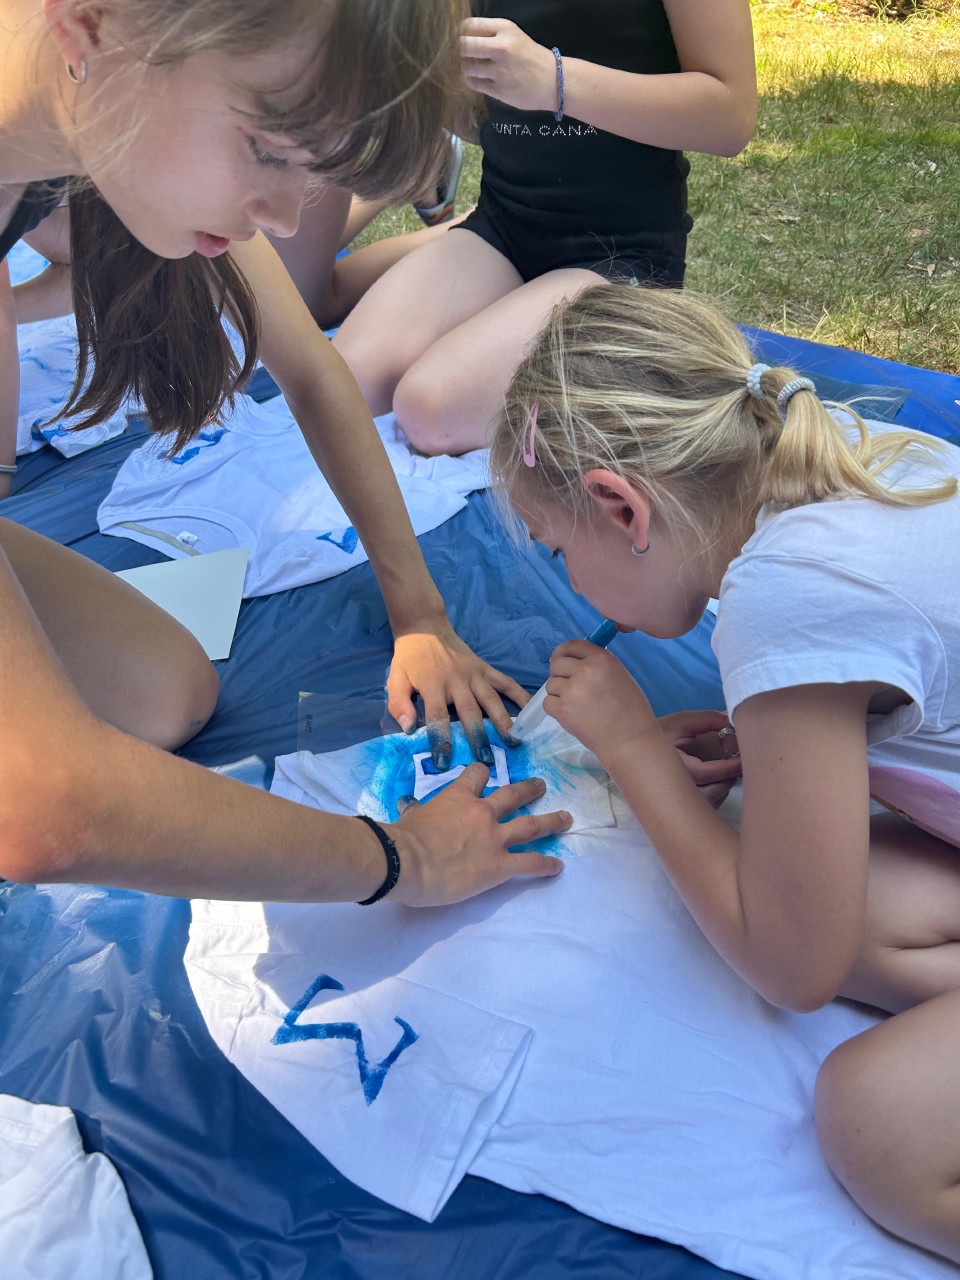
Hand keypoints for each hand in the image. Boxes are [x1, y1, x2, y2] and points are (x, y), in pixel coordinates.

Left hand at [388, 616, 527, 768]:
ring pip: (492, 699)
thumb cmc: (410, 659)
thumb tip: (408, 729)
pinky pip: (506, 682)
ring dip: (503, 721)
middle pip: (470, 711)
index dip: (441, 740)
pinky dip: (520, 695)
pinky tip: (531, 710)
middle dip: (479, 736)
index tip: (444, 762)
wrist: (425, 628)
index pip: (437, 717)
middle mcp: (457, 680)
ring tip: (513, 742)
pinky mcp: (486, 668)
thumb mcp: (395, 679)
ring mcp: (475, 674)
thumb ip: (399, 704)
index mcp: (433, 685)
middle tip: (487, 760)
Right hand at [388, 765, 569, 906]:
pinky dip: (546, 864)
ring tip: (566, 818)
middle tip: (542, 785)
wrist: (406, 861)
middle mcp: (482, 812)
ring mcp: (495, 838)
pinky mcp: (500, 865)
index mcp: (458, 798)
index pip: (476, 776)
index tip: (486, 774)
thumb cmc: (403, 838)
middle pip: (513, 795)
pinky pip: (530, 863)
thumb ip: (417, 812)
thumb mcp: (410, 816)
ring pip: (531, 825)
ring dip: (551, 821)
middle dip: (529, 789)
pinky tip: (558, 866)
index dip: (482, 773)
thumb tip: (409, 808)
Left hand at [460, 17, 558, 113]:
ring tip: (474, 68)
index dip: (462, 33)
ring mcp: (499, 71)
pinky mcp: (498, 90)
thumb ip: (491, 33)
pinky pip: (473, 83)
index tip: (465, 38)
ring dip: (467, 67)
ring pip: (467, 67)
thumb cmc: (531, 57)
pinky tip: (478, 78)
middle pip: (465, 46)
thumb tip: (464, 36)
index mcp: (505, 29)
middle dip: (462, 51)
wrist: (554, 81)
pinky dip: (472, 80)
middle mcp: (501, 47)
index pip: (470, 25)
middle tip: (467, 55)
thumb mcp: (514, 36)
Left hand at [544, 639, 654, 759]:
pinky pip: (547, 702)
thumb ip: (598, 665)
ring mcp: (571, 690)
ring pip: (551, 684)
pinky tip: (570, 712)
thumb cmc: (631, 709)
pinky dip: (555, 707)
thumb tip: (575, 661)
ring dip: (559, 692)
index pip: (572, 645)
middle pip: (556, 663)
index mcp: (601, 659)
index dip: (564, 652)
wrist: (629, 739)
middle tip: (570, 686)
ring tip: (576, 703)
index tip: (562, 659)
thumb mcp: (620, 675)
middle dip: (560, 673)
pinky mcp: (562, 710)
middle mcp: (584, 671)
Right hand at [656, 711, 742, 808]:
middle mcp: (673, 789)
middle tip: (737, 765)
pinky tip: (715, 783)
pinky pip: (704, 809)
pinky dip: (715, 797)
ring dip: (723, 788)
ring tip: (725, 772)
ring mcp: (675, 801)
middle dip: (729, 779)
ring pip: (710, 803)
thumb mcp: (682, 721)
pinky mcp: (678, 807)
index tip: (744, 759)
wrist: (633, 748)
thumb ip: (709, 720)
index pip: (709, 774)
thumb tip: (734, 725)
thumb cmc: (659, 733)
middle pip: (714, 792)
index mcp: (674, 767)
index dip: (731, 767)